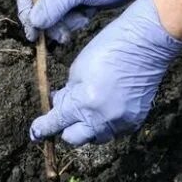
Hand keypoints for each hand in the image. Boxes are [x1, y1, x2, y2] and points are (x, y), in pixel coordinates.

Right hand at [17, 0, 168, 42]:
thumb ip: (55, 3)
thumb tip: (33, 20)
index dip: (28, 12)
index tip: (33, 33)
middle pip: (38, 3)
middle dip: (51, 20)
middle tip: (62, 36)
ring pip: (52, 12)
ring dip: (64, 23)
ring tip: (80, 21)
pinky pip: (65, 14)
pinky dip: (73, 20)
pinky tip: (85, 17)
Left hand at [29, 0, 181, 144]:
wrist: (146, 43)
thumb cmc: (110, 48)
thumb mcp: (78, 68)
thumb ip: (67, 93)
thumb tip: (60, 108)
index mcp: (85, 103)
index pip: (57, 123)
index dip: (43, 129)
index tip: (35, 133)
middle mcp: (103, 119)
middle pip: (75, 138)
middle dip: (66, 128)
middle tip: (65, 111)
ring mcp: (122, 122)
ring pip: (95, 136)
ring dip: (87, 126)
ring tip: (88, 105)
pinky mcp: (136, 120)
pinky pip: (114, 130)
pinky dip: (105, 122)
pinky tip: (106, 104)